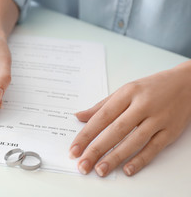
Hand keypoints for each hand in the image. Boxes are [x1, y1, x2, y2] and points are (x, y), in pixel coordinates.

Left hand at [69, 61, 190, 176]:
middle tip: (83, 164)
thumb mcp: (125, 91)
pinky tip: (127, 169)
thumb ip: (102, 106)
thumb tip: (79, 116)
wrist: (187, 83)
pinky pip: (154, 148)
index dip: (86, 134)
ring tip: (100, 169)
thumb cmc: (151, 88)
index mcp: (127, 93)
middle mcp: (142, 105)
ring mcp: (158, 119)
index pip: (102, 116)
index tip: (74, 149)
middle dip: (96, 149)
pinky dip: (140, 160)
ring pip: (133, 141)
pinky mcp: (171, 131)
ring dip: (115, 158)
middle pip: (115, 130)